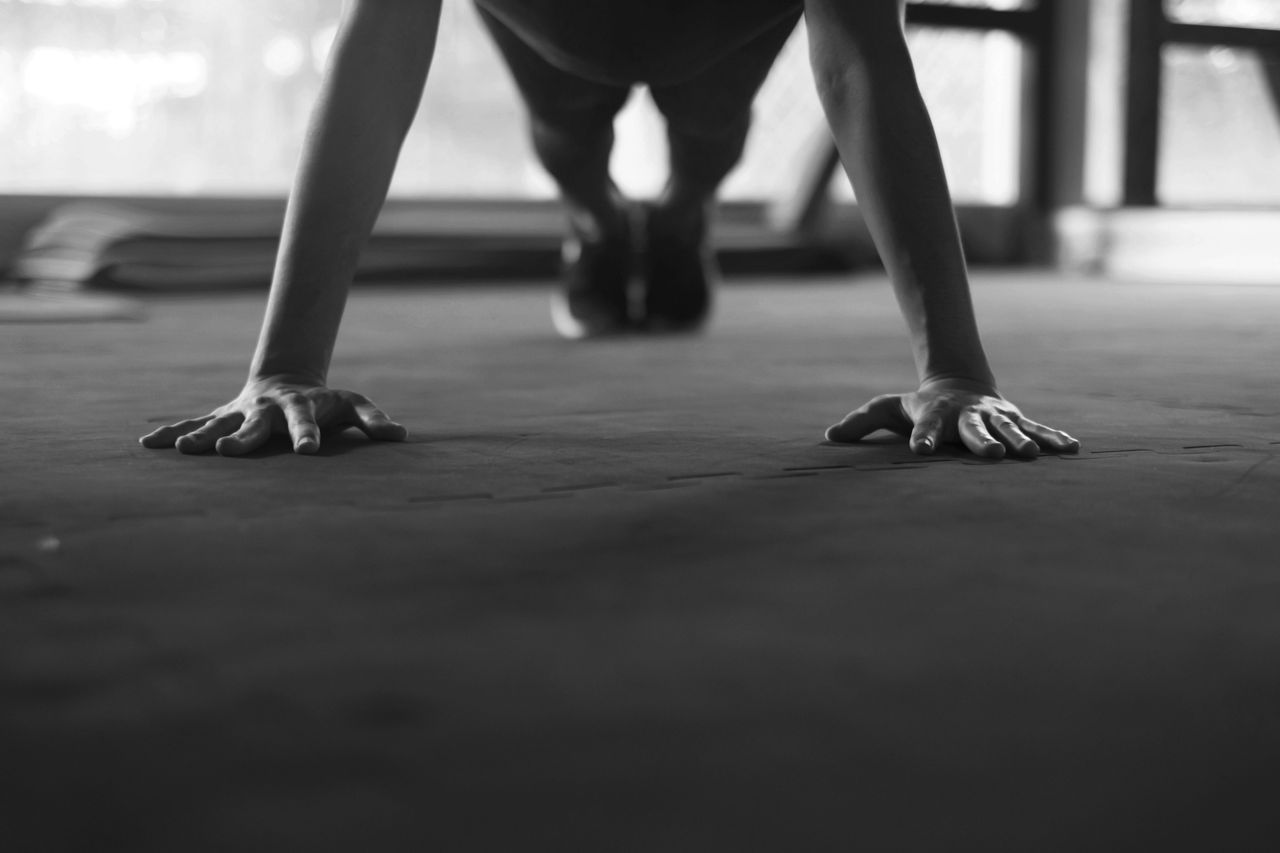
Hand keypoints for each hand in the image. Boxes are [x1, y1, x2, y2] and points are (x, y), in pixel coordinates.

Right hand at [139, 376, 406, 455]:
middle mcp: (267, 410)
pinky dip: (172, 433)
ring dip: (200, 437)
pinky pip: (193, 424)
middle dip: (243, 438)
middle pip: (256, 425)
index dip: (307, 435)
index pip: (307, 423)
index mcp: (301, 408)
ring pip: (218, 424)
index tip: (307, 450)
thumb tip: (401, 436)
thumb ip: (373, 420)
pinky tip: (148, 446)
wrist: (287, 382)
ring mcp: (240, 412)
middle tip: (227, 451)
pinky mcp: (221, 417)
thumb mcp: (352, 406)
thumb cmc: (326, 403)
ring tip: (183, 450)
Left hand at [825, 378, 1079, 458]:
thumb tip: (828, 437)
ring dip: (1022, 442)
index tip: (920, 450)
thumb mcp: (888, 409)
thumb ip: (861, 422)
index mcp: (935, 414)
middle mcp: (967, 415)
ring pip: (1009, 429)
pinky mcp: (1015, 419)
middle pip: (975, 430)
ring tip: (1033, 455)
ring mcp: (994, 416)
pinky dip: (1054, 438)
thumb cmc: (918, 405)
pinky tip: (1071, 450)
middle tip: (994, 456)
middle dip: (984, 442)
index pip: (925, 427)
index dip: (923, 437)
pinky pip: (1038, 428)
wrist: (959, 384)